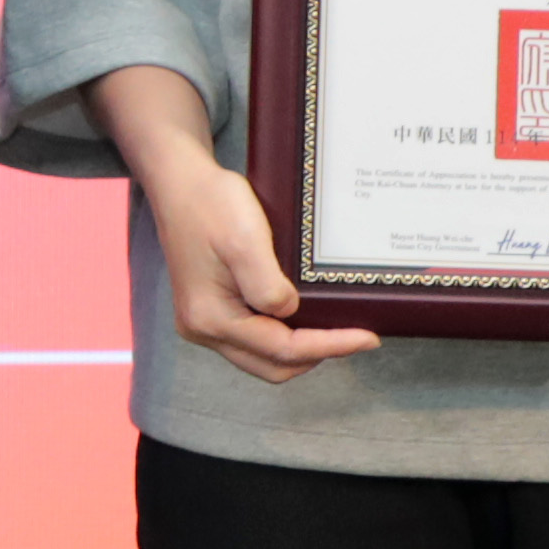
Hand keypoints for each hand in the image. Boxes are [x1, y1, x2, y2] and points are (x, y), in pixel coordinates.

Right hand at [143, 158, 384, 384]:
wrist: (180, 183)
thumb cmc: (211, 205)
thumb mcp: (245, 239)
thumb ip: (267, 286)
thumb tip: (290, 313)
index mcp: (210, 317)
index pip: (281, 349)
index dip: (330, 346)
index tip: (368, 338)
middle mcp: (202, 328)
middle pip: (272, 365)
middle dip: (315, 355)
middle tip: (353, 334)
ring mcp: (203, 322)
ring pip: (262, 356)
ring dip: (298, 348)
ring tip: (331, 326)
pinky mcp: (209, 311)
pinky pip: (252, 339)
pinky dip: (281, 335)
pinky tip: (300, 313)